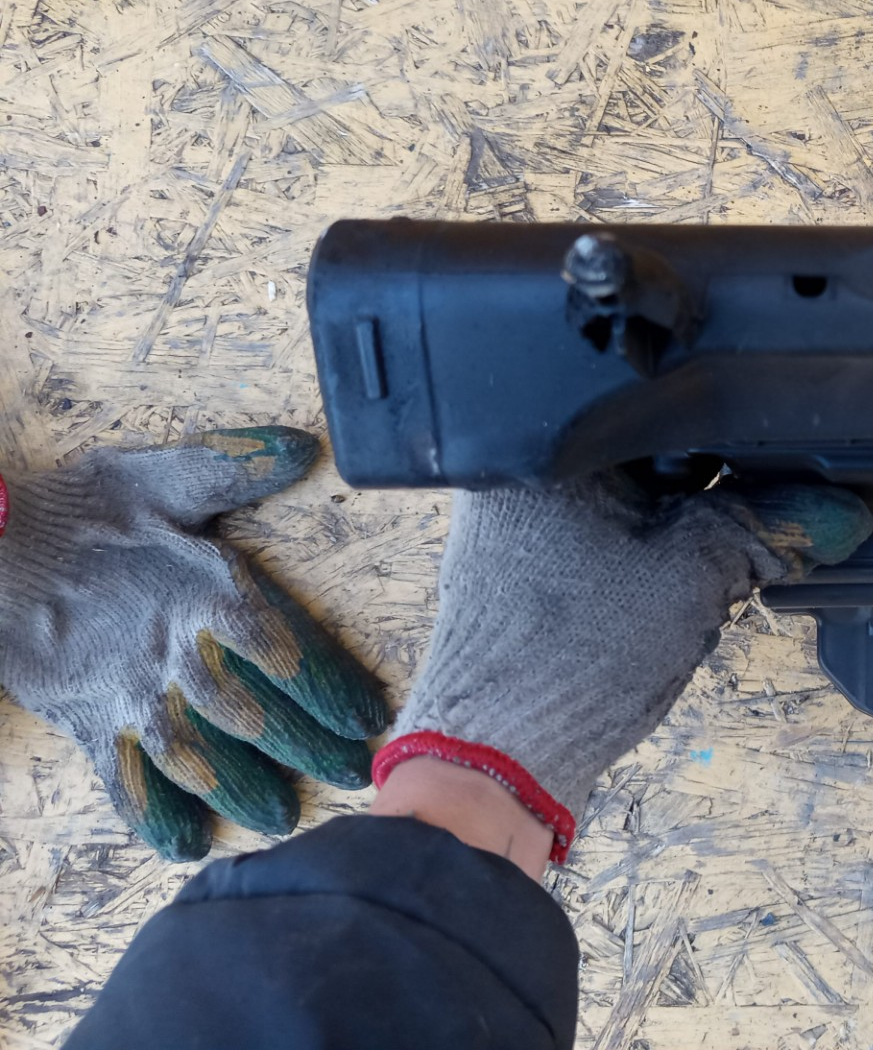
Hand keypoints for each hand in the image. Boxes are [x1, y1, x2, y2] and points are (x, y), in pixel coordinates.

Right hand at [0, 429, 389, 859]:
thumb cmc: (82, 512)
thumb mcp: (161, 476)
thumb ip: (236, 466)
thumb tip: (306, 447)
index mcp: (205, 593)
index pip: (283, 648)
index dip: (329, 685)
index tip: (370, 717)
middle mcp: (174, 653)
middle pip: (254, 713)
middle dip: (306, 747)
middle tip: (356, 778)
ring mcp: (129, 696)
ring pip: (198, 758)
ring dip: (244, 790)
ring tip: (285, 820)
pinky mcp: (87, 723)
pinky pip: (124, 782)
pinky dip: (155, 817)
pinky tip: (189, 847)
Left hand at [376, 473, 871, 861]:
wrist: (498, 766)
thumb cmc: (571, 665)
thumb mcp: (692, 577)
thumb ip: (766, 526)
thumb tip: (836, 512)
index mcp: (541, 449)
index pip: (658, 410)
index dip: (727, 441)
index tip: (770, 475)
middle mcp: (513, 474)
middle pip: (643, 453)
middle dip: (698, 490)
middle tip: (727, 537)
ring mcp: (509, 523)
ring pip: (626, 499)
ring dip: (669, 528)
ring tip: (685, 575)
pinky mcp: (517, 568)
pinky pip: (597, 536)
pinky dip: (636, 556)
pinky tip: (651, 596)